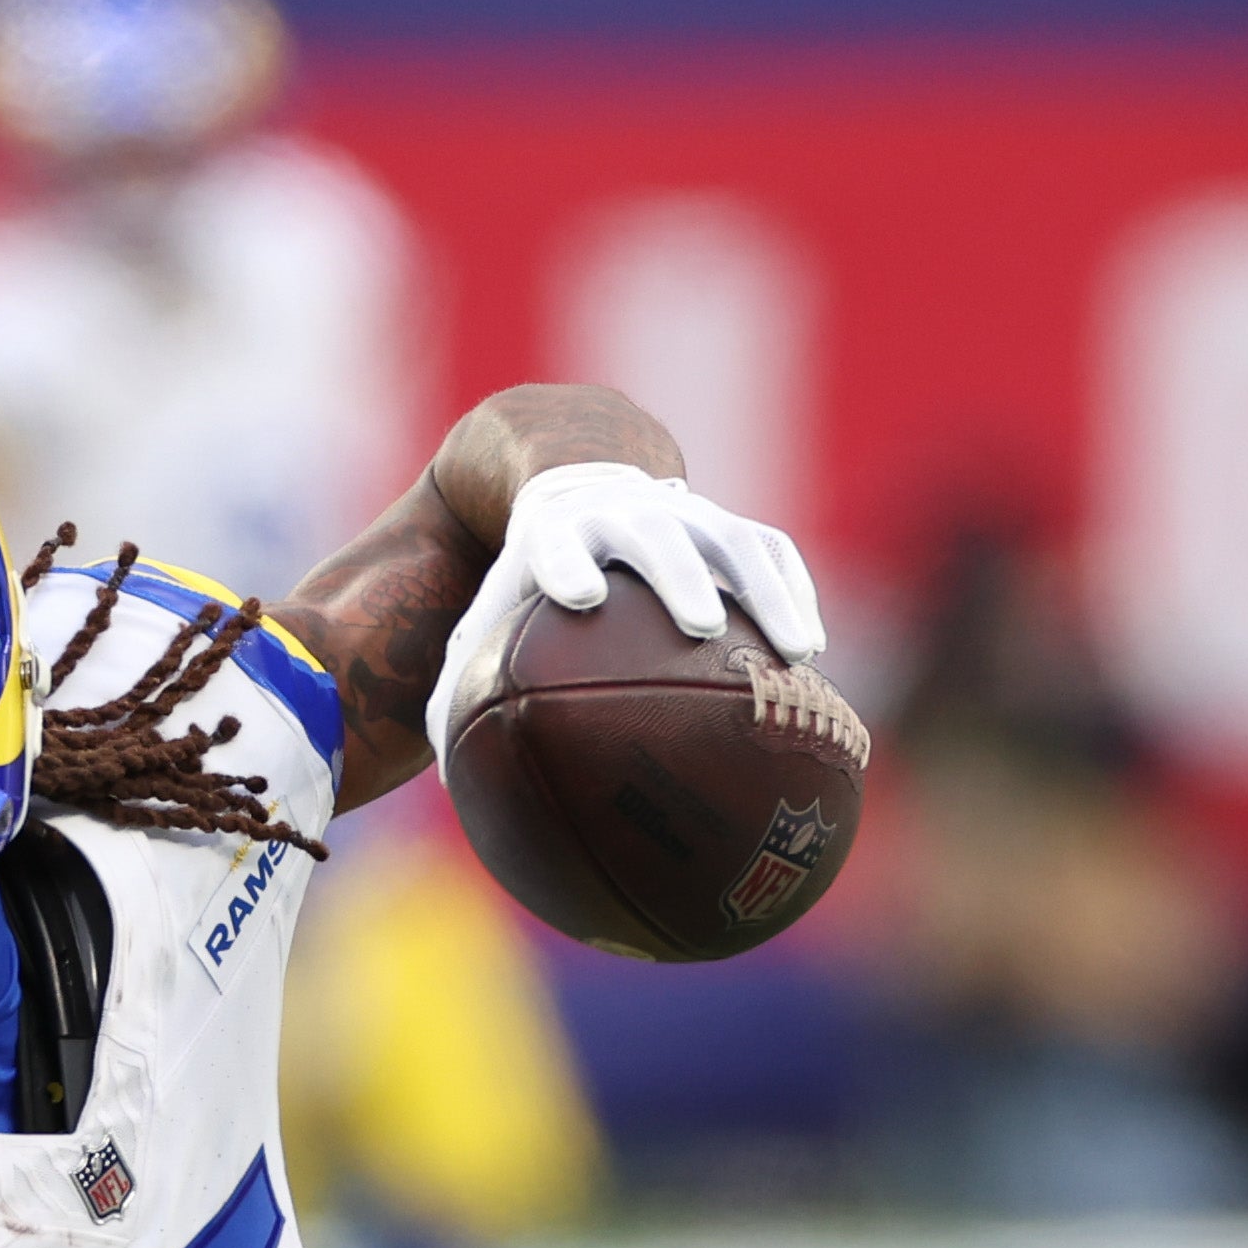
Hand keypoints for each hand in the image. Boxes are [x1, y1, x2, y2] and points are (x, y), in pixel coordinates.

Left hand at [423, 463, 828, 768]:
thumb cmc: (533, 576)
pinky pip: (773, 551)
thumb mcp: (493, 610)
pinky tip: (811, 649)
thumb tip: (437, 764)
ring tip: (796, 652)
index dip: (567, 564)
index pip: (560, 545)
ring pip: (735, 544)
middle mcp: (628, 518)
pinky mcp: (731, 524)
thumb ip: (463, 677)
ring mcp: (689, 516)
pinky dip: (793, 591)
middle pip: (657, 539)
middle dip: (678, 576)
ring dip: (766, 593)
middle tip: (701, 625)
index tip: (580, 597)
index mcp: (559, 536)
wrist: (582, 482)